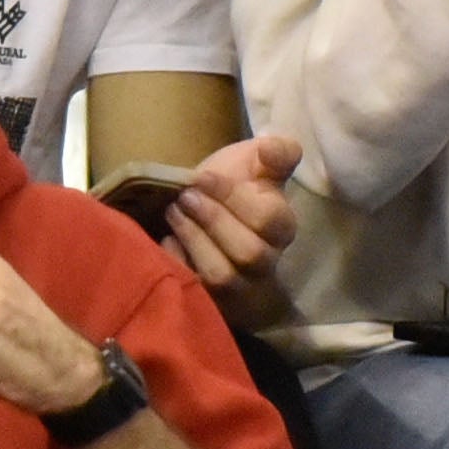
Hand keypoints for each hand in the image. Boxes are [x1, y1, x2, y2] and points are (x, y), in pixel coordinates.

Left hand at [151, 132, 301, 295]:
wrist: (204, 213)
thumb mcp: (255, 163)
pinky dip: (178, 263)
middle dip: (212, 221)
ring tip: (173, 212)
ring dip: (194, 240)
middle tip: (184, 196)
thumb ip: (275, 153)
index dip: (234, 198)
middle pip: (250, 253)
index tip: (201, 177)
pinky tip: (167, 240)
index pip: (269, 220)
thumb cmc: (234, 188)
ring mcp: (240, 287)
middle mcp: (267, 261)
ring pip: (223, 276)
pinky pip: (195, 292)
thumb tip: (273, 147)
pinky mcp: (212, 302)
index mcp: (282, 226)